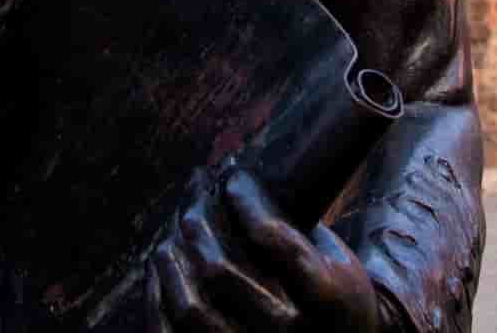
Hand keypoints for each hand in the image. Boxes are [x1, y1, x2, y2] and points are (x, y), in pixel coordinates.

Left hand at [151, 169, 383, 331]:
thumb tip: (238, 181)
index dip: (247, 201)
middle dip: (199, 223)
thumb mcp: (336, 258)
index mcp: (325, 299)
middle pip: (220, 272)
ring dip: (172, 260)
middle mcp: (289, 332)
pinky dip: (160, 296)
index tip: (235, 179)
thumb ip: (295, 226)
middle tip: (194, 198)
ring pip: (190, 307)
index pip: (272, 240)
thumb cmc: (336, 295)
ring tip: (173, 230)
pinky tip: (163, 267)